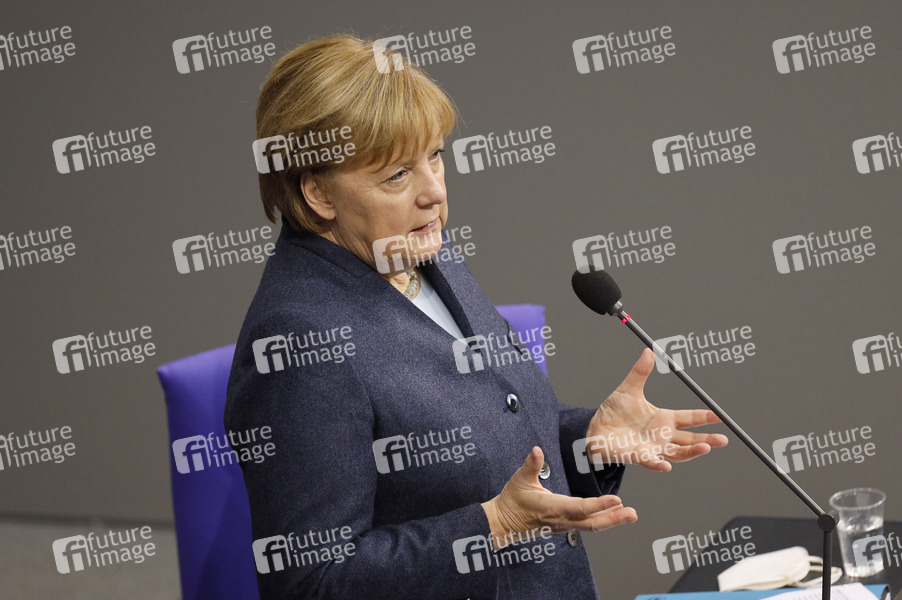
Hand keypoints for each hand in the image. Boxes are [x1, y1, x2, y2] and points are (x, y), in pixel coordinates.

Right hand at [481, 446, 636, 547]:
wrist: (503, 523)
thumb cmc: (511, 501)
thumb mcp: (519, 480)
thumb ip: (531, 465)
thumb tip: (537, 450)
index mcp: (552, 508)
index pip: (580, 508)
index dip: (599, 505)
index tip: (616, 500)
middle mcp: (561, 520)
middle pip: (592, 523)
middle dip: (614, 519)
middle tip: (632, 514)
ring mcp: (564, 525)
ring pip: (591, 526)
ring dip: (612, 520)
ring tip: (629, 515)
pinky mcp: (564, 526)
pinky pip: (587, 525)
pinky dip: (602, 520)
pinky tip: (613, 515)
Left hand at [585, 348, 728, 471]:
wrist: (594, 429)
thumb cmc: (614, 412)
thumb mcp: (629, 389)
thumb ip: (640, 372)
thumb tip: (648, 351)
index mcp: (663, 419)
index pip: (689, 418)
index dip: (705, 417)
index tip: (720, 416)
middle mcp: (661, 436)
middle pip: (690, 440)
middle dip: (707, 440)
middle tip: (723, 439)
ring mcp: (652, 448)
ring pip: (677, 453)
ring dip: (691, 452)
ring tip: (705, 447)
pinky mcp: (637, 456)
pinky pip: (650, 462)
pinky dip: (658, 464)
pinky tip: (667, 466)